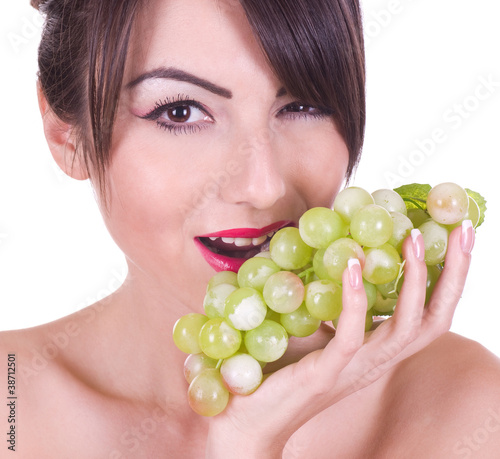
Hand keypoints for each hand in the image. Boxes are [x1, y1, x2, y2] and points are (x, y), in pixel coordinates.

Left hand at [206, 223, 473, 457]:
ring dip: (415, 280)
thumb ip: (328, 295)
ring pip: (406, 327)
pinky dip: (355, 297)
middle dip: (454, 273)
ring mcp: (356, 367)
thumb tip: (327, 248)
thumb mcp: (313, 324)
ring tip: (412, 238)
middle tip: (461, 230)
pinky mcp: (328, 372)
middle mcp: (378, 359)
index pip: (429, 312)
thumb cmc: (279, 367)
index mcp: (378, 347)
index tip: (455, 233)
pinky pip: (352, 334)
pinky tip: (351, 263)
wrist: (247, 417)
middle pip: (435, 318)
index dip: (449, 276)